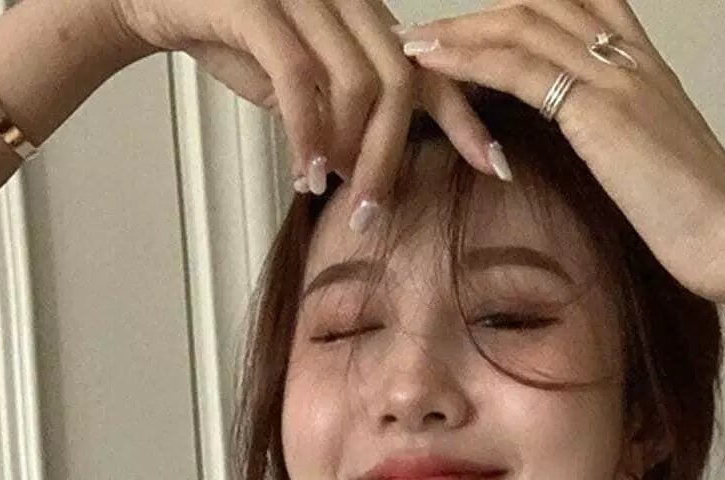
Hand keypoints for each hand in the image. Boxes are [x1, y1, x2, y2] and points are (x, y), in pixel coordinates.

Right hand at [103, 0, 500, 192]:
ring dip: (350, 152)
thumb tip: (362, 173)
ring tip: (332, 195)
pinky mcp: (256, 3)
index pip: (429, 66)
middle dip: (391, 157)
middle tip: (373, 214)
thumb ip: (338, 114)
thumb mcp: (298, 80)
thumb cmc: (229, 35)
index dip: (464, 117)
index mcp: (361, 14)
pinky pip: (297, 76)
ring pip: (356, 82)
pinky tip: (305, 170)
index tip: (495, 166)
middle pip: (398, 83)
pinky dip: (306, 131)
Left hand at [397, 0, 724, 305]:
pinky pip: (519, 66)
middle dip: (484, 14)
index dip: (528, 9)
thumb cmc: (706, 226)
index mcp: (649, 71)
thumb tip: (611, 169)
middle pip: (544, 4)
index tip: (484, 23)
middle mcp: (630, 60)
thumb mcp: (661, 173)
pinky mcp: (597, 111)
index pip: (585, 6)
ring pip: (524, 26)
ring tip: (417, 43)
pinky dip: (470, 58)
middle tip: (434, 31)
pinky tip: (433, 64)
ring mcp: (615, 79)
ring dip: (463, 30)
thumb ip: (632, 152)